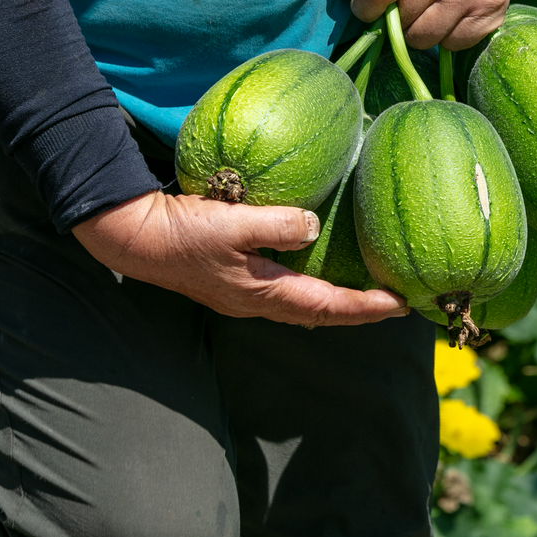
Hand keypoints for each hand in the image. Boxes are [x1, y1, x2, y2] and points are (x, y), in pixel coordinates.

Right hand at [72, 191, 409, 326]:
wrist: (136, 239)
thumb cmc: (182, 232)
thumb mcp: (231, 223)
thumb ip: (275, 224)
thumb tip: (312, 225)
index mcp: (264, 293)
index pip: (327, 306)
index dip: (366, 307)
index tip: (401, 304)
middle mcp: (259, 301)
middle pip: (321, 314)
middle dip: (359, 311)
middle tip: (394, 302)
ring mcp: (247, 295)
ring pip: (305, 306)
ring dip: (338, 302)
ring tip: (367, 292)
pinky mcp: (236, 281)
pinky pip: (288, 291)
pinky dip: (313, 288)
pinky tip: (319, 271)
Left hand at [328, 0, 536, 50]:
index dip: (364, 8)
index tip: (367, 7)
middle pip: (400, 22)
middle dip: (394, 17)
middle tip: (402, 2)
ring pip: (424, 40)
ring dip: (417, 31)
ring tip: (425, 7)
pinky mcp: (490, 12)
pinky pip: (452, 44)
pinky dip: (445, 35)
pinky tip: (449, 12)